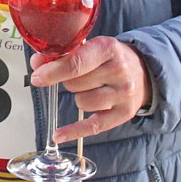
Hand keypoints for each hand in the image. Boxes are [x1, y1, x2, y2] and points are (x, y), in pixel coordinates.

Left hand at [29, 35, 149, 140]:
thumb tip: (37, 63)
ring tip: (90, 88)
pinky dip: (74, 131)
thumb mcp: (91, 46)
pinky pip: (93, 126)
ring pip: (82, 103)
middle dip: (67, 81)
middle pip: (75, 84)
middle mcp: (119, 70)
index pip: (76, 63)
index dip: (52, 71)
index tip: (37, 76)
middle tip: (77, 75)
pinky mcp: (124, 113)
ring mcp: (123, 94)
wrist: (143, 70)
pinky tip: (59, 135)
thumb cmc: (109, 58)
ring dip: (78, 97)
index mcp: (108, 48)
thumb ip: (63, 53)